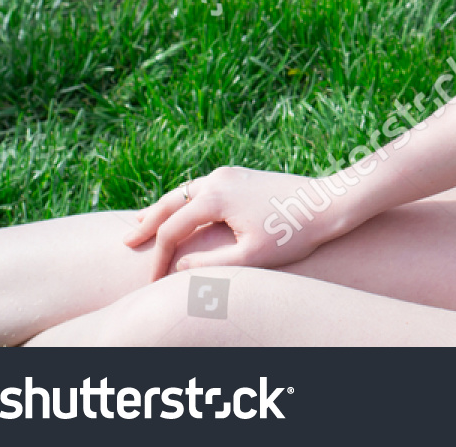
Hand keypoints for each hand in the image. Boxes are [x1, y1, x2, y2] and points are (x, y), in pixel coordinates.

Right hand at [122, 165, 346, 279]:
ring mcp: (230, 173)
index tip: (152, 282)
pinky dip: (184, 202)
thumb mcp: (250, 257)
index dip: (158, 258)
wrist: (329, 202)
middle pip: (170, 203)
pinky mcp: (241, 175)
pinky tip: (183, 212)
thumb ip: (209, 264)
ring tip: (144, 224)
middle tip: (127, 242)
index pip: (171, 230)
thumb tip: (177, 266)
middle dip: (148, 224)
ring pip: (184, 192)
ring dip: (164, 209)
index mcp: (215, 197)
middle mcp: (218, 178)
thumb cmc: (292, 233)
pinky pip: (202, 188)